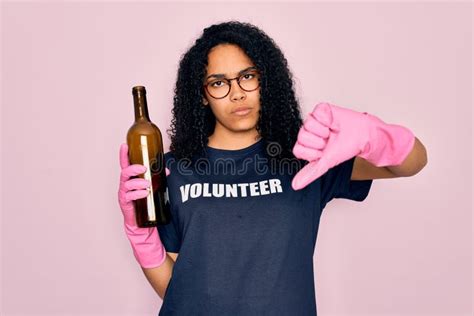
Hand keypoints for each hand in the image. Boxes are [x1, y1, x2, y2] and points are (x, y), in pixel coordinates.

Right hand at [118, 143, 167, 267]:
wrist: (144, 224)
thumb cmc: (147, 203)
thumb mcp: (155, 188)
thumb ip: (160, 178)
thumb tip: (169, 170)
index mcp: (131, 179)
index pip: (126, 164)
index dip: (124, 154)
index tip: (124, 145)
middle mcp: (125, 185)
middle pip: (124, 173)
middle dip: (133, 169)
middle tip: (143, 169)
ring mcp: (124, 195)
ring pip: (126, 184)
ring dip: (137, 182)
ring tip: (147, 184)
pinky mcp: (126, 205)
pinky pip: (128, 198)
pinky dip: (137, 194)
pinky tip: (144, 193)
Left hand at [291, 102, 414, 189]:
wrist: (363, 135)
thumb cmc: (346, 148)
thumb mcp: (327, 163)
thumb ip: (310, 173)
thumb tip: (295, 186)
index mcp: (306, 145)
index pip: (297, 149)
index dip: (312, 152)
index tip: (323, 152)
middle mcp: (307, 132)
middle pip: (302, 137)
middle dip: (320, 141)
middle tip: (329, 141)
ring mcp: (313, 120)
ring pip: (308, 124)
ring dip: (324, 130)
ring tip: (332, 131)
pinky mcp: (320, 109)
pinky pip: (316, 114)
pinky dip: (328, 120)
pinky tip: (333, 122)